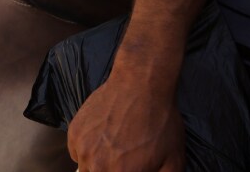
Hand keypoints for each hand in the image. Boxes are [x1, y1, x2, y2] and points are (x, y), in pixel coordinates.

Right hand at [68, 69, 184, 171]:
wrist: (140, 86)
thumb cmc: (159, 122)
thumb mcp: (174, 160)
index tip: (129, 168)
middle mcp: (98, 165)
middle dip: (110, 171)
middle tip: (122, 161)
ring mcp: (83, 148)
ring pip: (84, 168)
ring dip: (96, 165)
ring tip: (112, 151)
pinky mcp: (74, 132)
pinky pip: (75, 152)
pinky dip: (85, 151)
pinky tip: (101, 139)